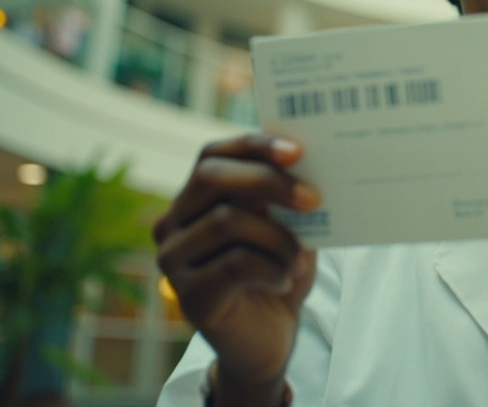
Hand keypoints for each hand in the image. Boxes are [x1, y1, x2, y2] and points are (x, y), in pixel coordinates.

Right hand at [154, 134, 319, 399]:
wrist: (268, 340)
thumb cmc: (278, 274)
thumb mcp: (289, 229)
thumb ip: (288, 199)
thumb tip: (310, 166)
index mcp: (195, 200)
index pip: (211, 155)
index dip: (252, 146)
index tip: (297, 151)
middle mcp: (174, 225)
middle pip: (211, 178)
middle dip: (268, 182)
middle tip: (314, 199)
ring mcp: (174, 261)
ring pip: (227, 222)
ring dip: (278, 238)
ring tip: (300, 260)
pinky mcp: (188, 296)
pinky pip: (235, 265)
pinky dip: (272, 270)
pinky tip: (285, 282)